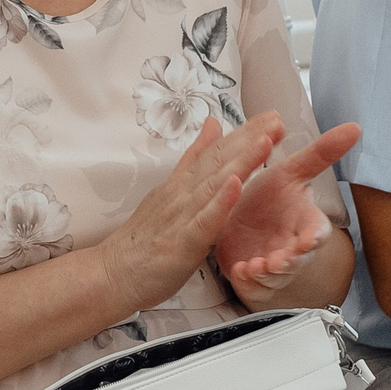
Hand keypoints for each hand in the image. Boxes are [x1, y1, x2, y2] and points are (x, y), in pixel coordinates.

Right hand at [97, 115, 285, 313]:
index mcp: (183, 183)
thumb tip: (212, 125)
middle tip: (276, 119)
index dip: (245, 132)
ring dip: (241, 162)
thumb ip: (194, 158)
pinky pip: (204, 221)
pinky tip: (235, 187)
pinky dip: (220, 203)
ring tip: (264, 142)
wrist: (114, 273)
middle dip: (250, 139)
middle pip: (220, 160)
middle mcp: (183, 194)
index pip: (217, 151)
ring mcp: (183, 217)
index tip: (270, 116)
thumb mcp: (170, 190)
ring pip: (216, 184)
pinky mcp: (183, 243)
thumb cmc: (143, 238)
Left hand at [213, 120, 357, 305]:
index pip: (318, 233)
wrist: (237, 221)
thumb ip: (322, 153)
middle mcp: (292, 247)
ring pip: (275, 276)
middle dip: (289, 261)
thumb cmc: (270, 198)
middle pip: (297, 260)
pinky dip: (247, 279)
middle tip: (277, 260)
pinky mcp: (252, 277)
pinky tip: (240, 270)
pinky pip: (253, 285)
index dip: (314, 238)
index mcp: (304, 223)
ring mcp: (273, 265)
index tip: (308, 240)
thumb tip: (355, 126)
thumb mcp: (292, 171)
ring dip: (267, 272)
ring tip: (255, 265)